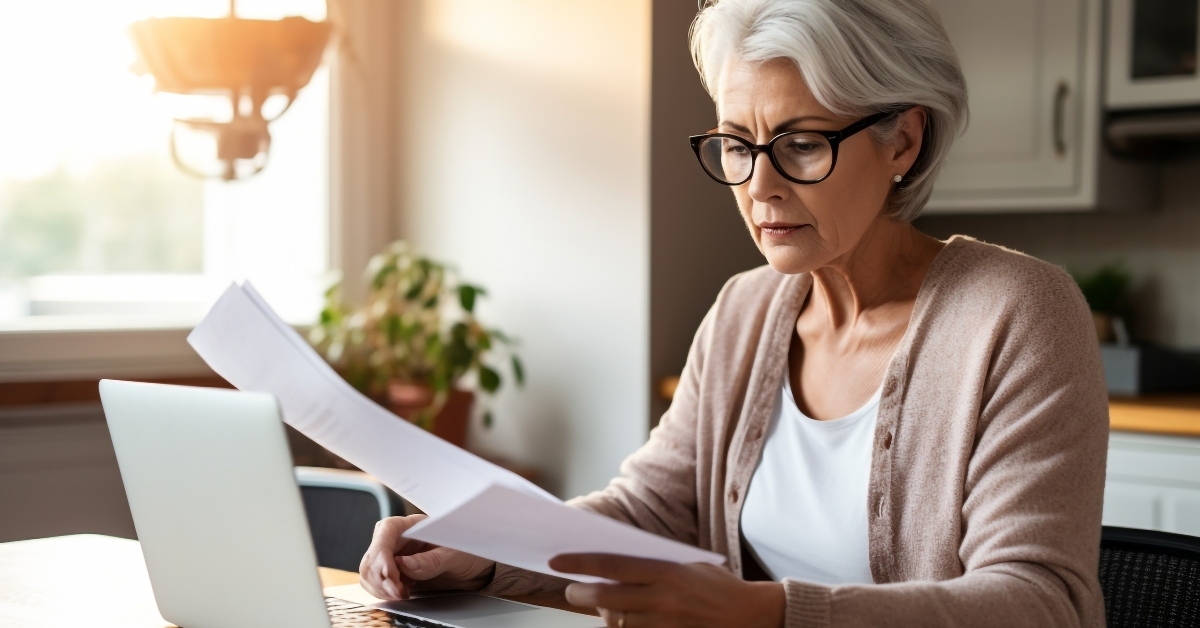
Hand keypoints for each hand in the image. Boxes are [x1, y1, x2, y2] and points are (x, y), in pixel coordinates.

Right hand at [358, 514, 494, 599]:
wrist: (472, 567)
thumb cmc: (466, 550)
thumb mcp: (454, 554)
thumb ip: (430, 560)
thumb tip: (403, 564)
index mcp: (412, 524)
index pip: (386, 530)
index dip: (382, 552)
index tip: (391, 573)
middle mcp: (398, 538)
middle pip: (373, 554)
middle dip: (381, 576)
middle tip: (400, 591)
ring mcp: (393, 556)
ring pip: (370, 570)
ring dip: (380, 586)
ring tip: (402, 594)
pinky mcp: (393, 573)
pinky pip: (375, 582)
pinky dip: (382, 592)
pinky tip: (400, 594)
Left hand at [551, 554, 783, 627]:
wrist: (751, 615)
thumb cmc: (716, 585)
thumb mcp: (686, 564)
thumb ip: (652, 565)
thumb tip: (611, 565)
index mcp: (668, 571)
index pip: (613, 565)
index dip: (580, 563)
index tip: (557, 562)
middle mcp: (664, 599)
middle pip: (608, 599)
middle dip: (582, 593)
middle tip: (571, 589)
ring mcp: (667, 625)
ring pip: (618, 623)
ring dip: (604, 614)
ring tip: (602, 605)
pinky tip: (623, 620)